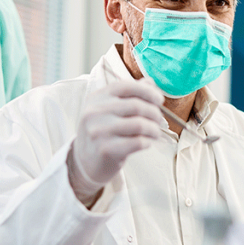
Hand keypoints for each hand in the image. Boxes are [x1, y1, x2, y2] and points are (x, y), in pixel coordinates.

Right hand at [68, 79, 163, 204]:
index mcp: (96, 98)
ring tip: (156, 133)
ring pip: (139, 124)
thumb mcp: (109, 110)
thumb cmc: (103, 132)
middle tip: (159, 120)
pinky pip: (137, 142)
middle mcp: (95, 112)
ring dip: (154, 129)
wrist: (84, 162)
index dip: (147, 91)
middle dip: (154, 112)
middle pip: (136, 106)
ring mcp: (99, 131)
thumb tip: (150, 82)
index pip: (126, 86)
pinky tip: (147, 142)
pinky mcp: (106, 149)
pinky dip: (148, 141)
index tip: (159, 100)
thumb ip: (129, 95)